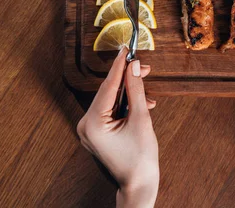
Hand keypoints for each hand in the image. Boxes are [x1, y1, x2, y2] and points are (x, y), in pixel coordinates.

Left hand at [77, 47, 158, 207]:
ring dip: (129, 94)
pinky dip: (126, 106)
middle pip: (108, 92)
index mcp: (93, 123)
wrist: (138, 184)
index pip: (107, 87)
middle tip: (143, 66)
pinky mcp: (97, 133)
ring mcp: (90, 130)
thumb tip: (134, 68)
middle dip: (127, 80)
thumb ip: (136, 90)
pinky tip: (142, 105)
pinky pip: (111, 111)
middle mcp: (86, 125)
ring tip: (148, 95)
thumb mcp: (141, 119)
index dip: (119, 66)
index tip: (126, 49)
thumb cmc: (140, 157)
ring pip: (111, 101)